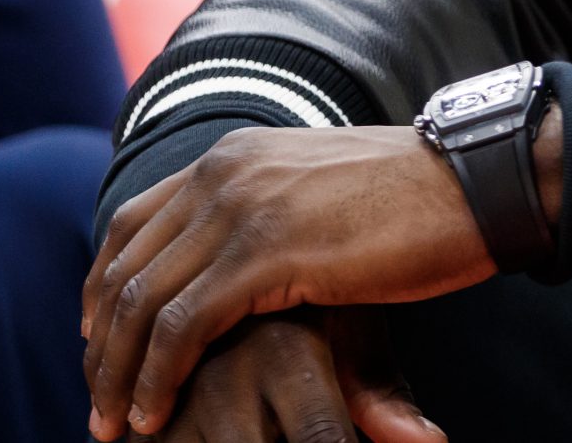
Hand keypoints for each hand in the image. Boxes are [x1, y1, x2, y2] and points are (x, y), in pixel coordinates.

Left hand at [83, 126, 490, 438]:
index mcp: (234, 155)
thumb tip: (247, 266)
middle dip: (100, 346)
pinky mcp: (267, 253)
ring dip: (117, 374)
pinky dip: (157, 378)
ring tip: (115, 425)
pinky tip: (155, 416)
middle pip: (124, 266)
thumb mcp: (319, 199)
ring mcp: (243, 209)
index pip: (132, 223)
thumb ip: (270, 218)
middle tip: (98, 406)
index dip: (102, 290)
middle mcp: (224, 172)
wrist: (473, 185)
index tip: (98, 347)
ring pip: (140, 301)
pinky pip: (182, 325)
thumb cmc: (413, 203)